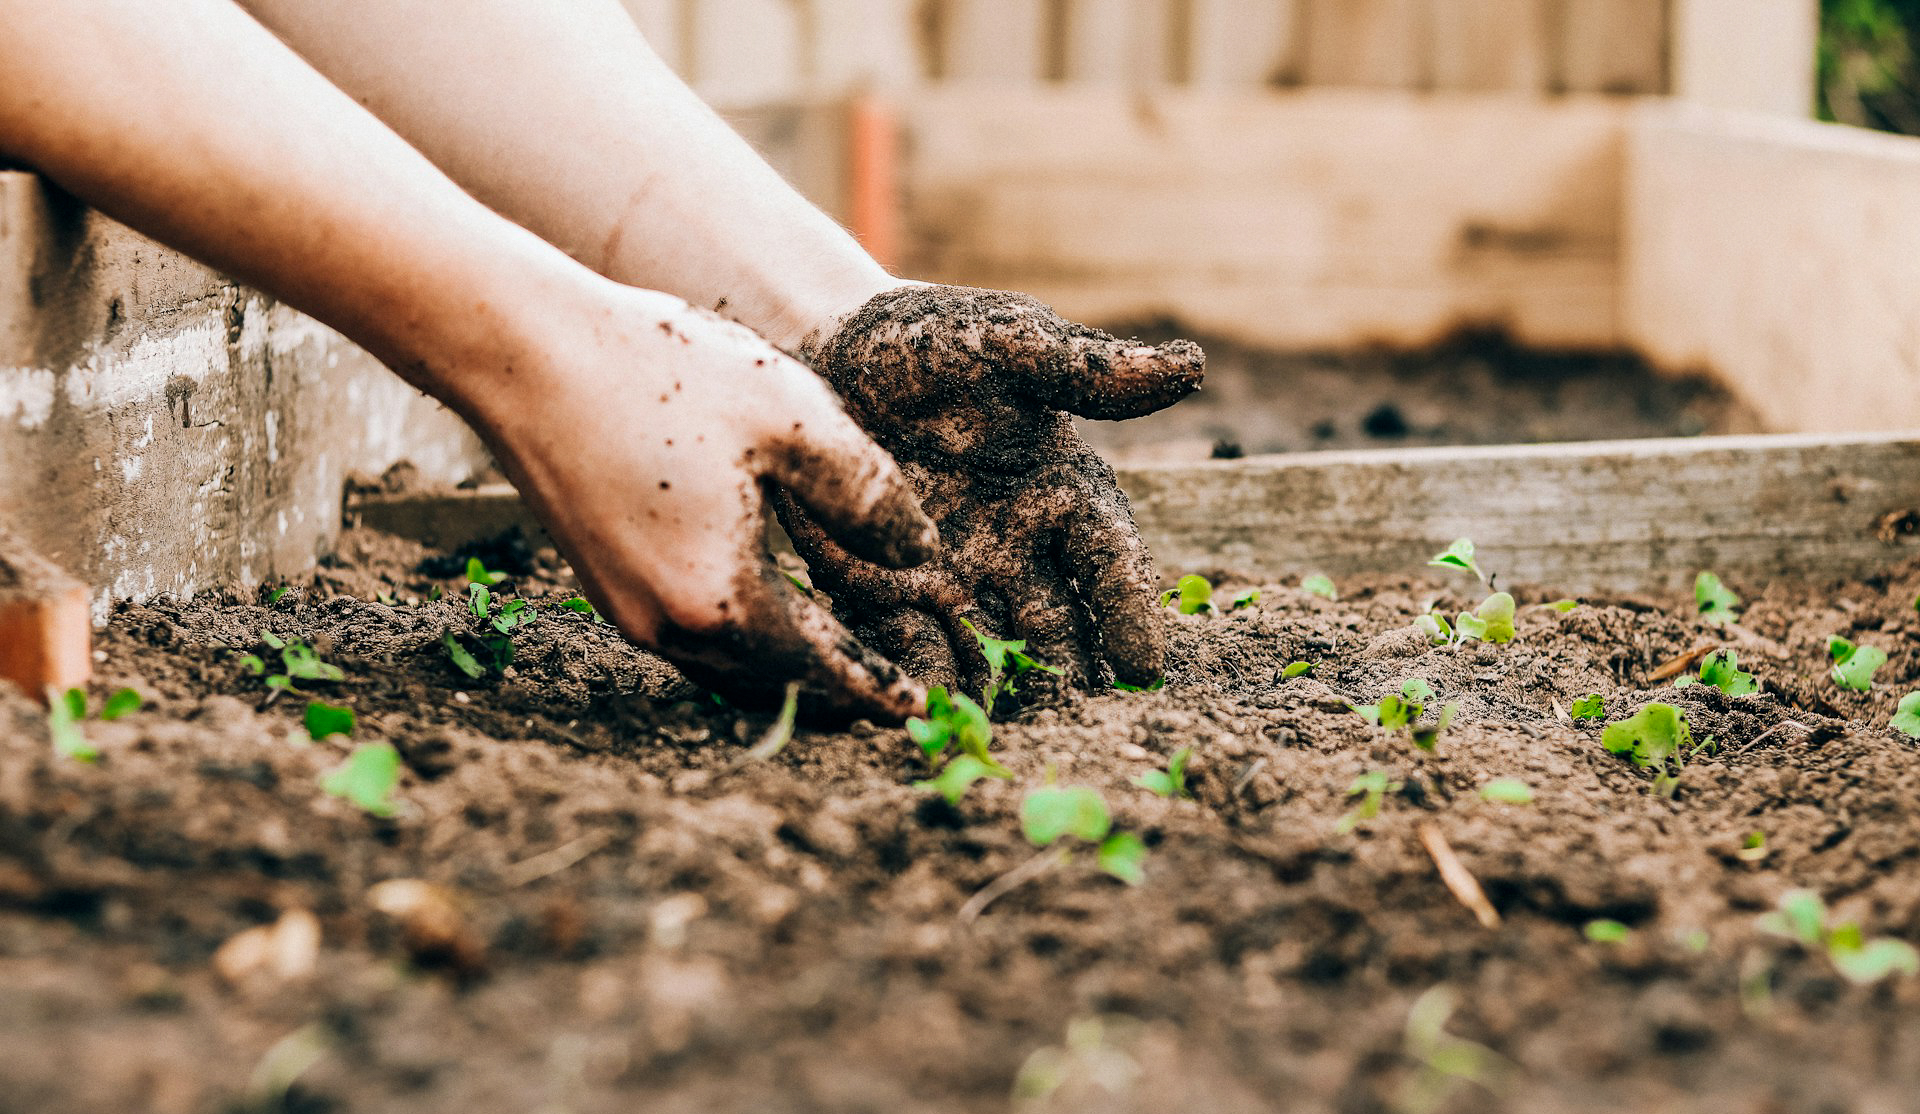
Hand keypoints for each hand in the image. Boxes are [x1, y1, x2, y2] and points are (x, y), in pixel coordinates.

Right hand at [466, 284, 937, 719]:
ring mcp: (626, 609)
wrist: (524, 351)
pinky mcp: (603, 583)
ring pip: (727, 670)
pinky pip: (691, 639)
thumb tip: (921, 555)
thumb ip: (869, 495)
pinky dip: (742, 643)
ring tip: (840, 664)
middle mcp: (667, 625)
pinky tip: (768, 612)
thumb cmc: (662, 373)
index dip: (876, 688)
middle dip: (835, 694)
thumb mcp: (795, 419)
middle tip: (889, 697)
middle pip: (772, 685)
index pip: (821, 669)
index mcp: (722, 598)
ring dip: (786, 673)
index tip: (919, 710)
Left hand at [775, 285, 1203, 701]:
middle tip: (1081, 726)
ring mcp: (952, 578)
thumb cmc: (932, 340)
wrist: (827, 348)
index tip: (1145, 666)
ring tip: (1004, 738)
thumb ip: (1085, 368)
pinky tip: (923, 714)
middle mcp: (1017, 549)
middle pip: (1057, 627)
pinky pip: (908, 646)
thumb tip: (1191, 366)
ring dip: (998, 694)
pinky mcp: (883, 592)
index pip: (1109, 561)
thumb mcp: (1007, 342)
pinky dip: (919, 680)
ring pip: (989, 651)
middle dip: (1069, 677)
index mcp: (1063, 493)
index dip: (1129, 611)